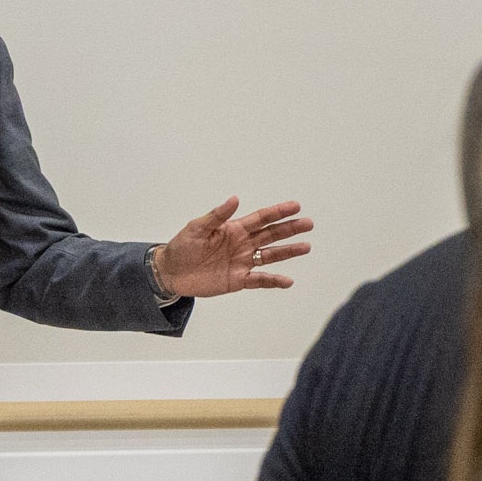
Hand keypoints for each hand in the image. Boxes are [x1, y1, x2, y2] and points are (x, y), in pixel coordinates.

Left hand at [152, 198, 314, 297]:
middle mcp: (242, 244)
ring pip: (270, 255)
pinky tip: (287, 281)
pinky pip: (259, 280)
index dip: (278, 212)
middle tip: (308, 224)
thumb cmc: (182, 246)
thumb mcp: (197, 228)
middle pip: (271, 235)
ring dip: (288, 252)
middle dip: (290, 229)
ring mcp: (242, 262)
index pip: (261, 218)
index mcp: (234, 229)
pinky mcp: (238, 279)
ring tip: (306, 247)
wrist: (172, 272)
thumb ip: (217, 216)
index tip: (296, 206)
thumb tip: (234, 199)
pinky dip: (273, 280)